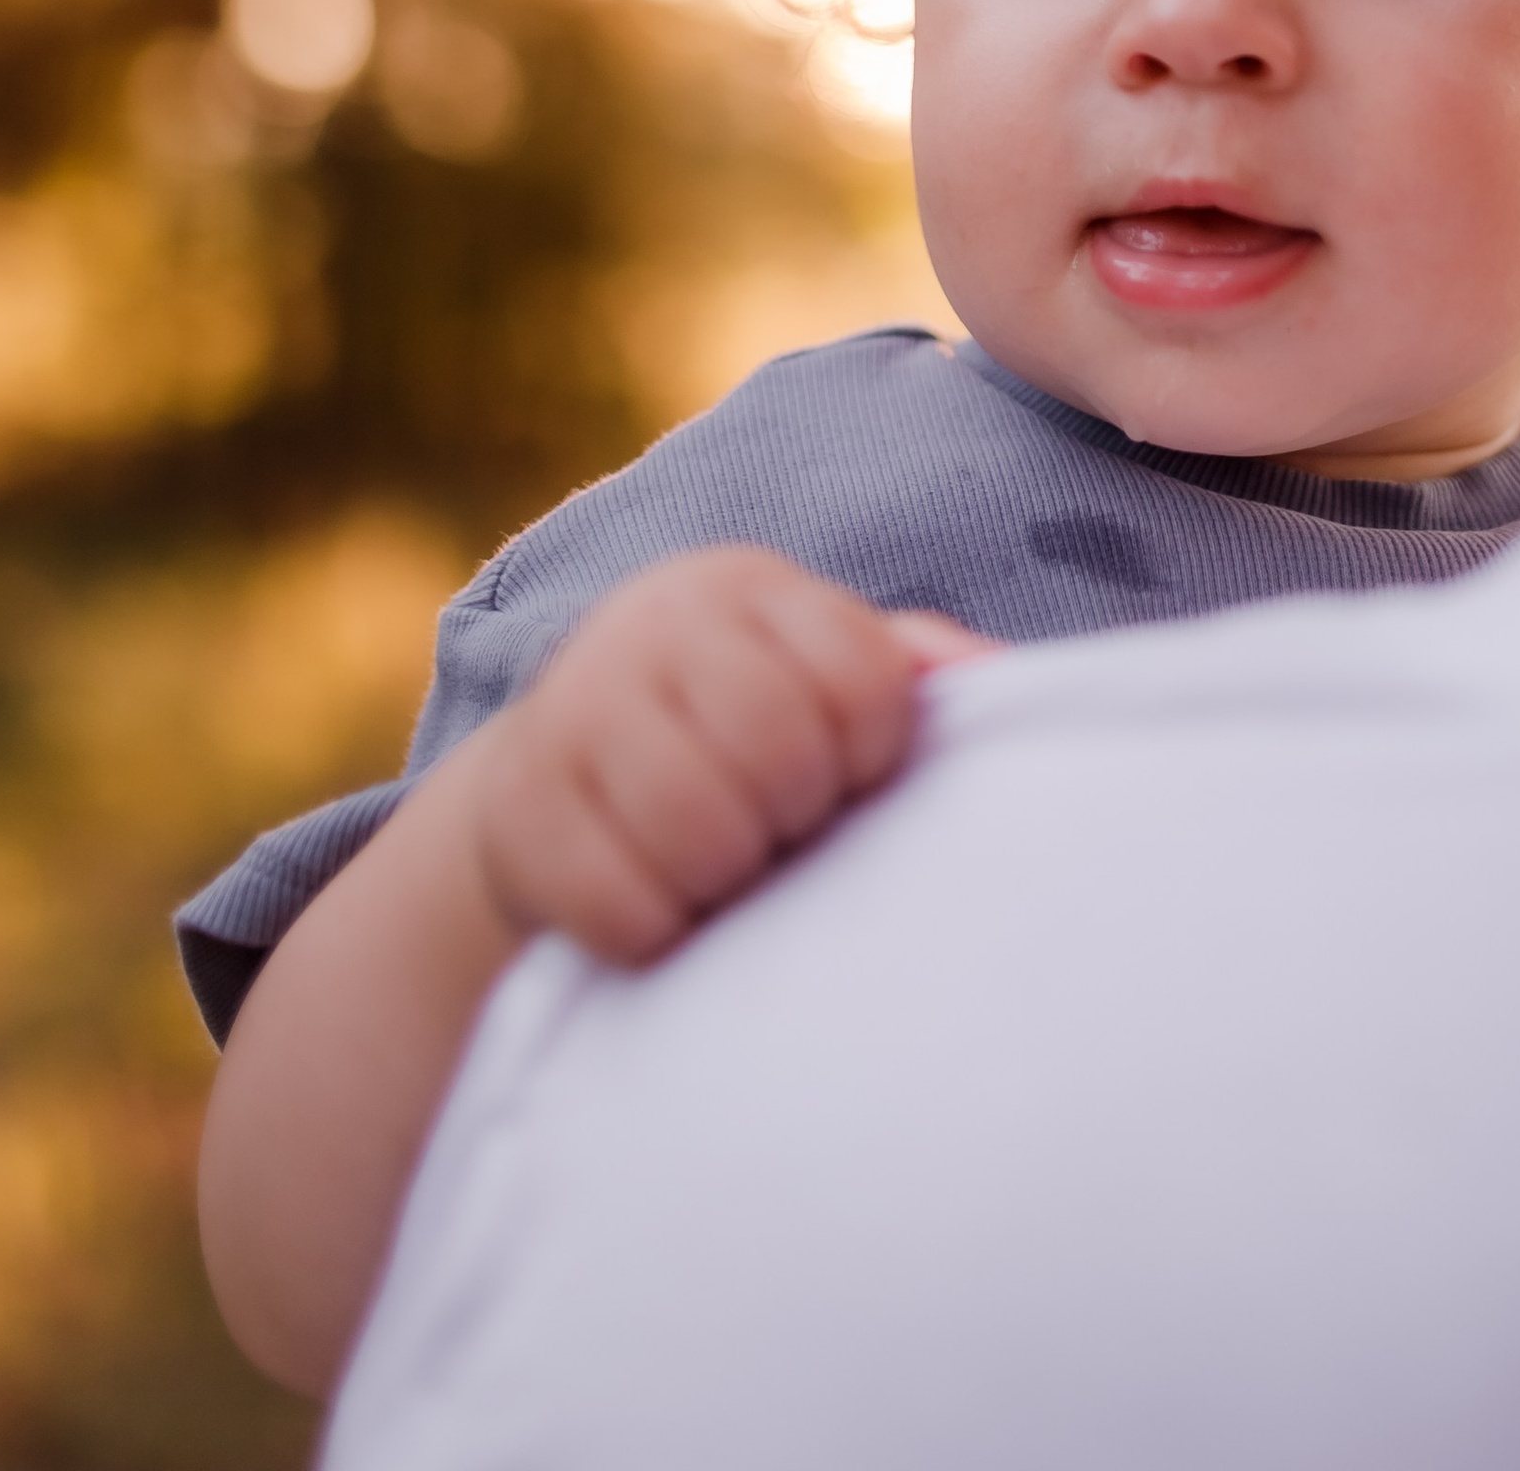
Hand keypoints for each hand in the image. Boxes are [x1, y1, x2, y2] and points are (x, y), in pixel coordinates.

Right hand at [461, 546, 989, 970]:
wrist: (552, 791)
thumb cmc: (730, 741)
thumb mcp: (815, 683)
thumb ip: (906, 673)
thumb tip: (1004, 678)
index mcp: (748, 588)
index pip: (865, 678)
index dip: (873, 753)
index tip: (846, 777)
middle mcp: (655, 622)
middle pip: (781, 747)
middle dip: (793, 817)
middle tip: (774, 831)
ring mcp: (574, 704)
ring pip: (701, 827)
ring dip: (724, 878)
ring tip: (719, 867)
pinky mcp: (515, 802)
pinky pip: (619, 906)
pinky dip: (654, 932)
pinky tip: (656, 907)